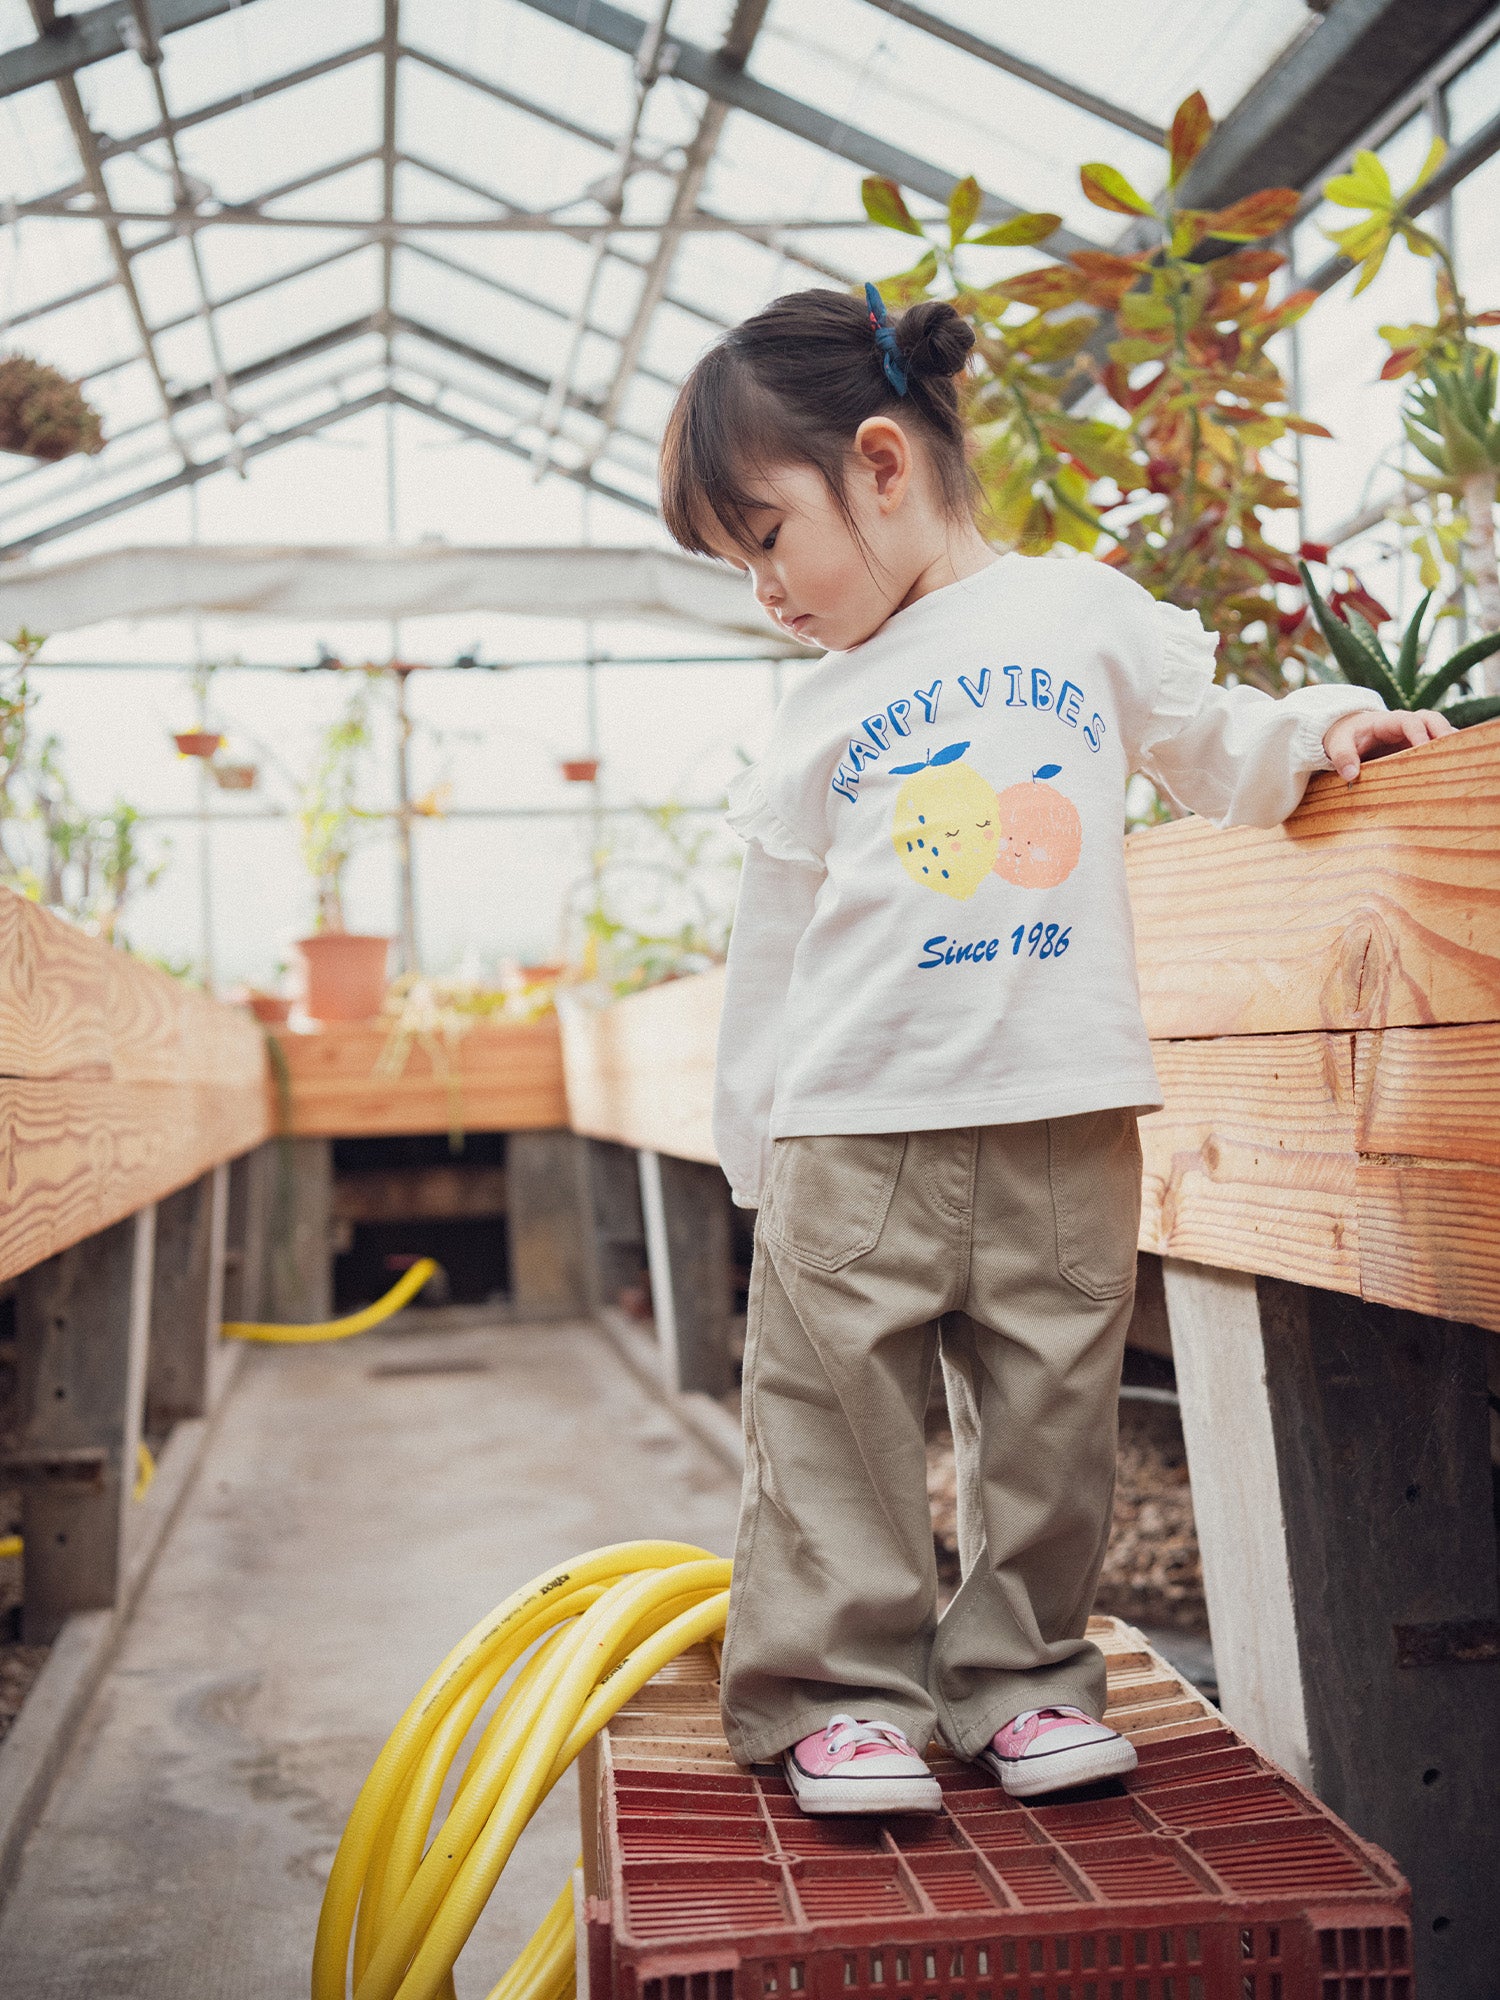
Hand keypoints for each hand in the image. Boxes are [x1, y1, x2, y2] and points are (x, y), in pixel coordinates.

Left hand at [1323, 707, 1454, 781]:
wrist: (1346, 735)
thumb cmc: (1343, 737)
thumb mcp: (1336, 744)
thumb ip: (1341, 756)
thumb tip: (1350, 774)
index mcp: (1387, 721)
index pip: (1409, 721)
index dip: (1419, 733)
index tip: (1424, 748)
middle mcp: (1405, 725)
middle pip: (1432, 720)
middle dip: (1443, 732)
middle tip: (1452, 750)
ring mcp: (1414, 736)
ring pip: (1439, 732)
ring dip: (1450, 742)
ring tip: (1460, 758)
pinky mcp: (1416, 748)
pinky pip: (1435, 747)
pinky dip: (1446, 753)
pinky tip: (1454, 768)